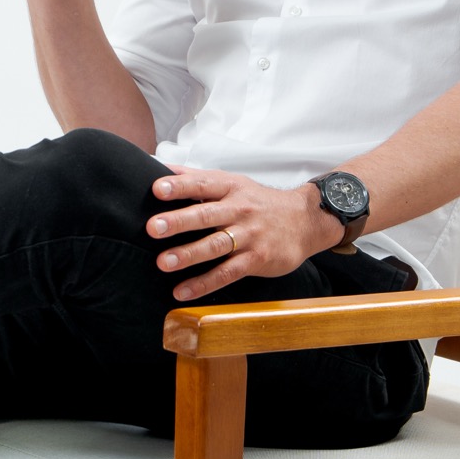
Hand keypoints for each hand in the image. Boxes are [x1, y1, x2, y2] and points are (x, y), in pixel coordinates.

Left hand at [146, 167, 342, 301]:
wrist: (305, 220)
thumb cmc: (259, 202)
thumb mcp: (234, 183)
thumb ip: (198, 178)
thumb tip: (161, 167)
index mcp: (231, 187)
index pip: (204, 183)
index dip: (181, 185)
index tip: (157, 188)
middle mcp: (240, 209)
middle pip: (207, 214)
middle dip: (180, 220)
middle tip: (154, 227)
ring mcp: (250, 235)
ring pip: (216, 245)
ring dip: (189, 254)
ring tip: (163, 262)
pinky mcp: (258, 259)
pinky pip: (228, 272)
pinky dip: (204, 283)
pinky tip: (182, 291)